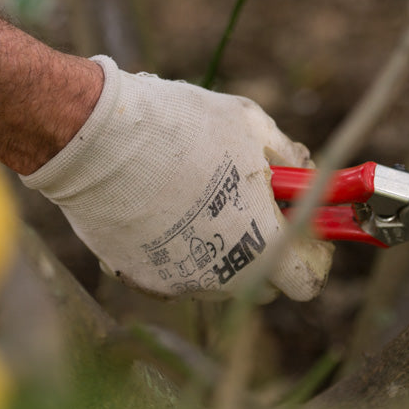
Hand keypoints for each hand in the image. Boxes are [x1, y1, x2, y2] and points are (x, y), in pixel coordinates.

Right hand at [21, 57, 332, 300]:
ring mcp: (178, 282)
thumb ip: (288, 157)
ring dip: (220, 248)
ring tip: (197, 197)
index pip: (307, 280)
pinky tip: (160, 208)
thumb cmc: (180, 127)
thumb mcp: (250, 125)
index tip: (302, 225)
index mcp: (263, 245)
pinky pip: (172, 271)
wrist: (96, 139)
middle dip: (266, 250)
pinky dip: (176, 249)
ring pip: (215, 278)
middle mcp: (223, 277)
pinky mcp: (139, 277)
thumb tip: (303, 172)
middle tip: (252, 205)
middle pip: (262, 283)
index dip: (311, 252)